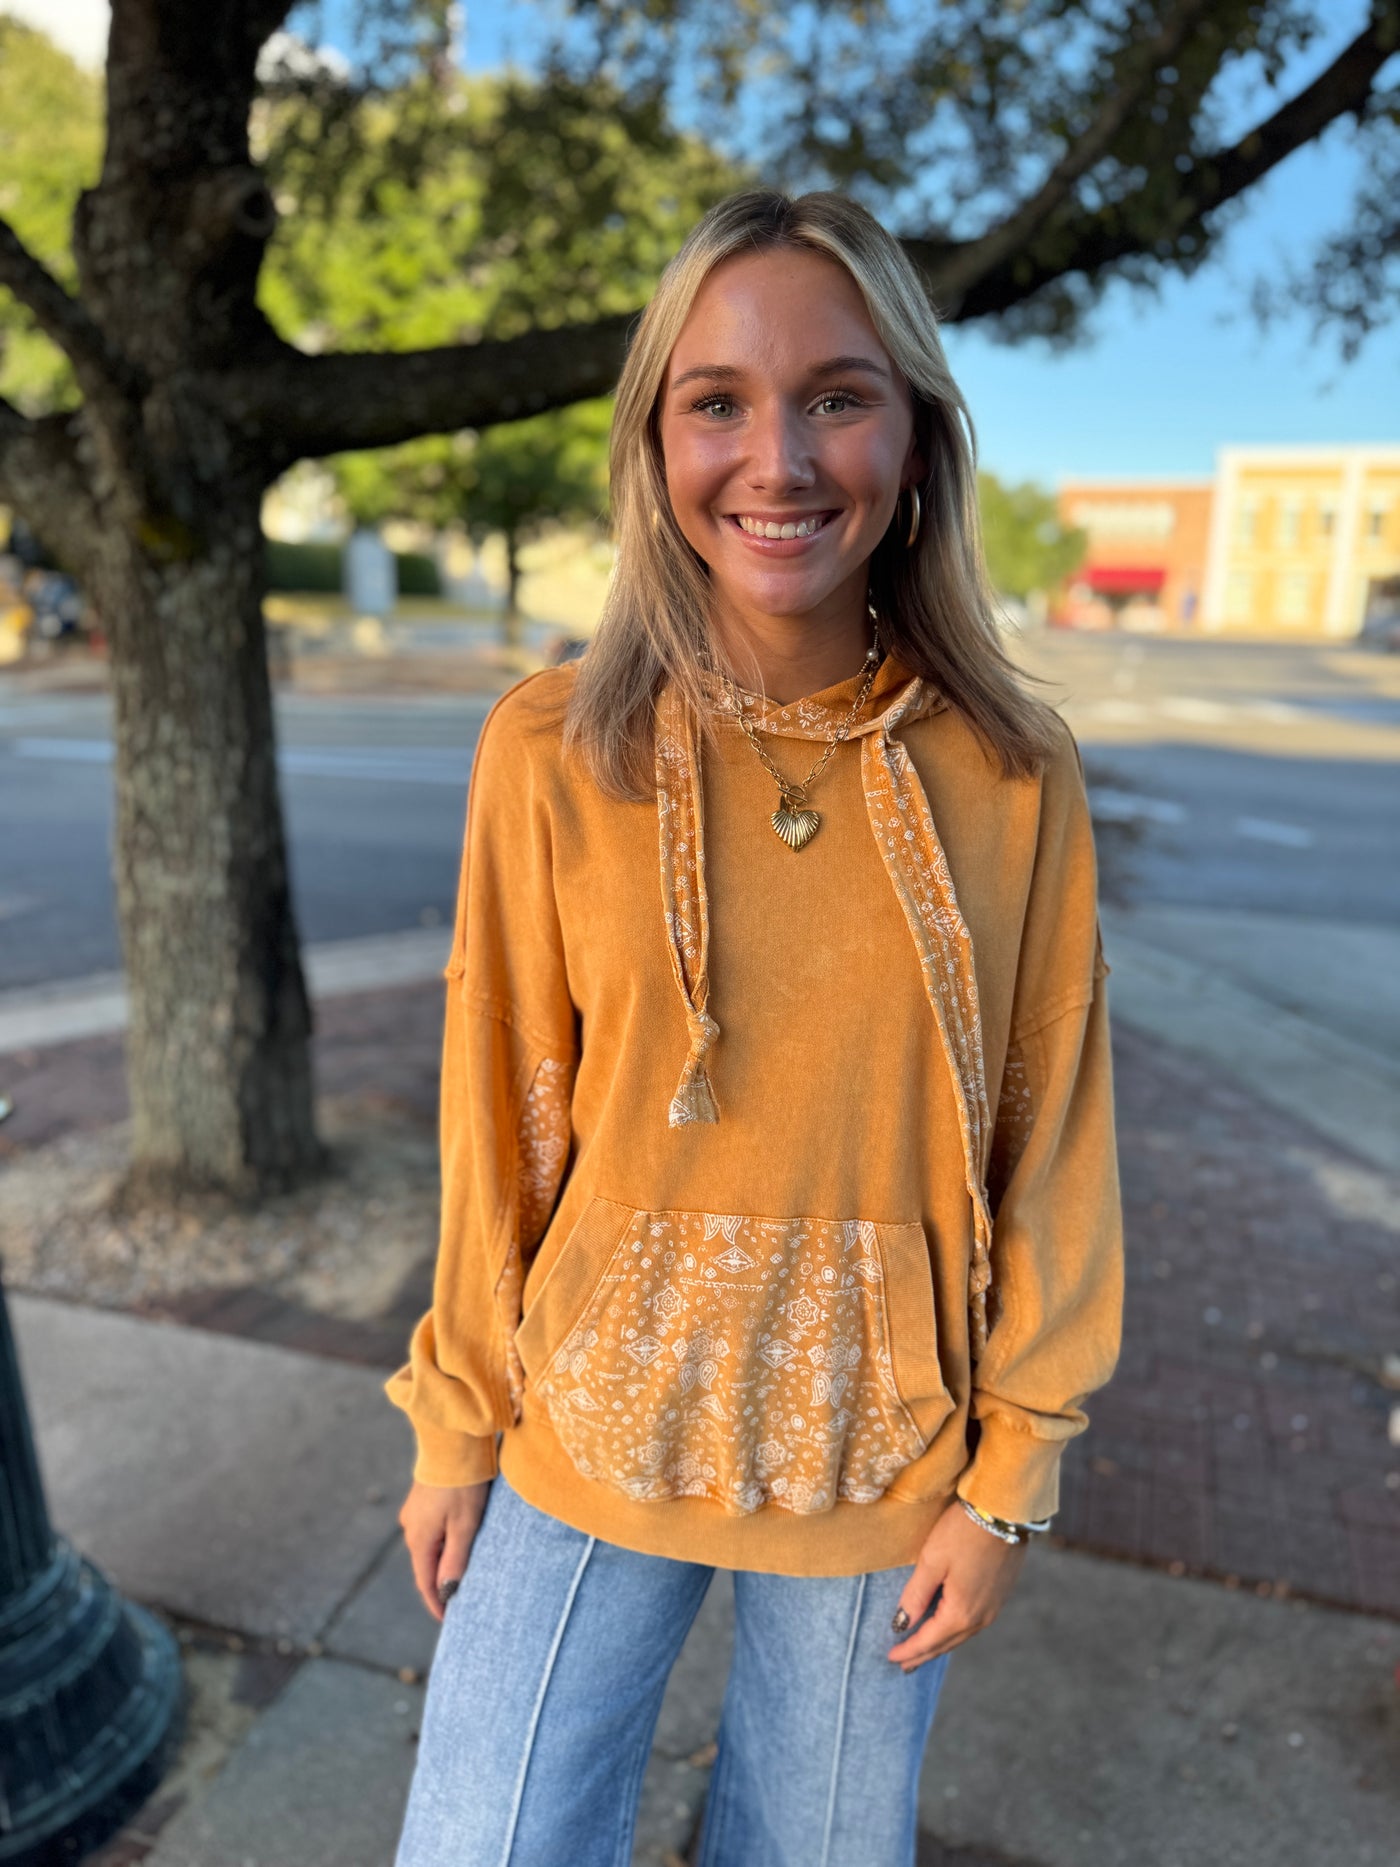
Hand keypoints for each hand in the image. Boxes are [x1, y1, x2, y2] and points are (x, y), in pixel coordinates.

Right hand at [398, 1478, 492, 1622]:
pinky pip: (430, 1531)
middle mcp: (411, 1527)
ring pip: (428, 1547)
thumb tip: (446, 1592)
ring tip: (458, 1577)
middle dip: (439, 1585)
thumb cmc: (464, 1483)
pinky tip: (454, 1545)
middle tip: (457, 1604)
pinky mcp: (422, 1500)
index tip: (449, 1620)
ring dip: (441, 1563)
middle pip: (425, 1565)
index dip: (437, 1602)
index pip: (425, 1581)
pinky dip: (441, 1544)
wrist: (453, 1441)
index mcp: (419, 1538)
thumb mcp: (465, 1524)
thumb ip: (455, 1559)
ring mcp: (414, 1512)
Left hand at [887, 1498, 1028, 1671]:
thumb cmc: (964, 1532)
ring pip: (961, 1635)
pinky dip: (955, 1631)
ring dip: (940, 1644)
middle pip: (946, 1643)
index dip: (908, 1650)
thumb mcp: (932, 1560)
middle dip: (923, 1654)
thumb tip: (901, 1623)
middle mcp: (981, 1617)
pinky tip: (949, 1628)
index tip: (889, 1657)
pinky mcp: (1000, 1595)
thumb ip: (916, 1595)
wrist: (1004, 1511)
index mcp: (961, 1612)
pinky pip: (973, 1623)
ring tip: (923, 1651)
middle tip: (903, 1665)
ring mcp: (994, 1608)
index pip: (928, 1640)